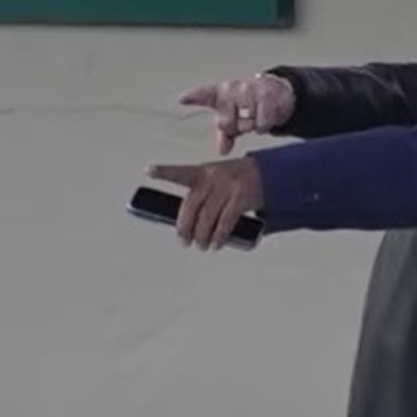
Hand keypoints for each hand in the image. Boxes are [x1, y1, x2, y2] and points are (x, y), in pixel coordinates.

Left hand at [147, 158, 264, 250]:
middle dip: (185, 226)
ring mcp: (228, 186)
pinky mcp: (241, 198)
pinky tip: (216, 244)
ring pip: (207, 216)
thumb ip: (202, 196)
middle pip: (192, 204)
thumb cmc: (237, 182)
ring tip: (201, 246)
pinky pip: (226, 222)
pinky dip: (219, 236)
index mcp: (203, 172)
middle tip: (183, 241)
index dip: (164, 171)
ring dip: (202, 235)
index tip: (148, 171)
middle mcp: (213, 177)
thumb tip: (187, 226)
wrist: (268, 174)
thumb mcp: (217, 180)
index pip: (180, 172)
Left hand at [178, 73, 295, 154]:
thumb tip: (223, 151)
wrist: (275, 92)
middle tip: (242, 121)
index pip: (204, 94)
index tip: (182, 99)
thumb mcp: (233, 117)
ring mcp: (249, 90)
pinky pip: (262, 123)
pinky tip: (267, 116)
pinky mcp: (265, 96)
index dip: (193, 97)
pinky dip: (265, 125)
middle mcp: (233, 89)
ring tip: (256, 116)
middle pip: (226, 122)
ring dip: (253, 125)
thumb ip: (225, 134)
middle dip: (235, 127)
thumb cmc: (247, 104)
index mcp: (220, 93)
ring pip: (246, 124)